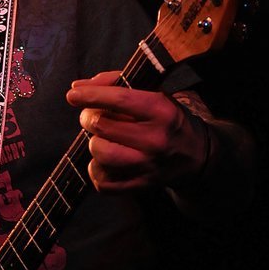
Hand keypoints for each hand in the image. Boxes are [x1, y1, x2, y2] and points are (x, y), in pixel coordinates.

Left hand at [66, 71, 207, 193]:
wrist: (195, 154)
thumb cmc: (165, 117)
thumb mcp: (151, 92)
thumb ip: (115, 83)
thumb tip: (77, 88)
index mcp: (161, 110)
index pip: (119, 99)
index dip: (91, 96)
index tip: (73, 95)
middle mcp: (156, 139)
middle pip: (102, 125)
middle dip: (88, 118)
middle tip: (91, 116)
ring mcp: (149, 165)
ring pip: (100, 153)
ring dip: (94, 143)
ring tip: (101, 138)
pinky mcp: (142, 185)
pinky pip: (103, 182)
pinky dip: (96, 170)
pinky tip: (104, 160)